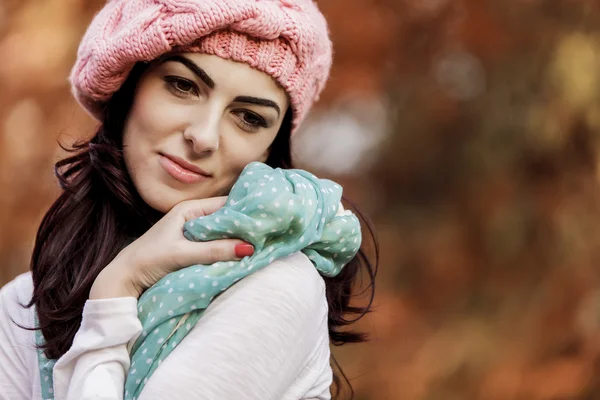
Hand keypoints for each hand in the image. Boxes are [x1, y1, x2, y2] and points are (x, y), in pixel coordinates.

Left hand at [90, 197, 252, 298]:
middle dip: (243, 225)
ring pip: (222, 231)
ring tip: (259, 242)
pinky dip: (227, 247)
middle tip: (267, 232)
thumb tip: (248, 248)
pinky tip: (240, 253)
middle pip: (226, 217)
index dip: (245, 211)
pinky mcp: (192, 246)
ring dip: (236, 238)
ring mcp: (192, 232)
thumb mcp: (183, 255)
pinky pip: (215, 243)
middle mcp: (192, 217)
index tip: (265, 218)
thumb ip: (214, 251)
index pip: (225, 204)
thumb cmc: (148, 260)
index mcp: (189, 209)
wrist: (124, 278)